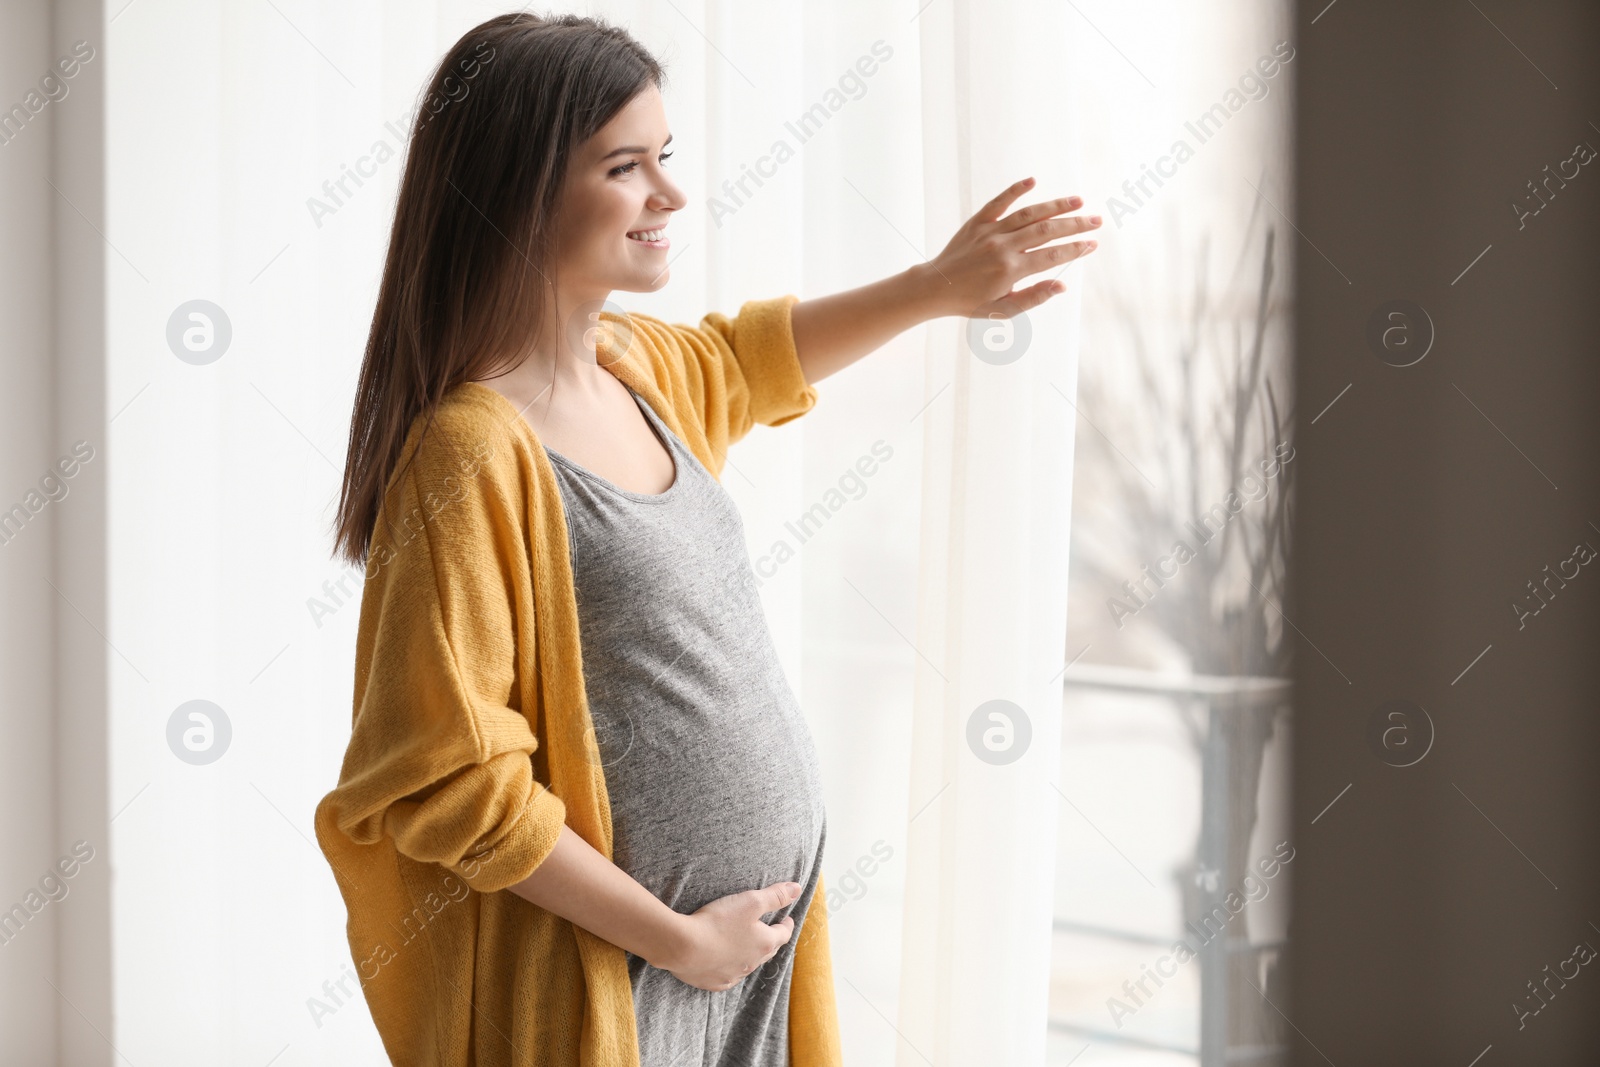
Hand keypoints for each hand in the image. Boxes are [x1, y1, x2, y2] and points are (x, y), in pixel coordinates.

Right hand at [656, 881, 800, 991]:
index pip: (783, 934)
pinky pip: (729, 976)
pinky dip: (731, 968)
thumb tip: (797, 889)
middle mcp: (752, 963)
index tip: (787, 919)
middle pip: (768, 951)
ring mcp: (734, 975)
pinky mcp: (715, 983)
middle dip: (771, 940)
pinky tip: (727, 964)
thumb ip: (775, 895)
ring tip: (749, 945)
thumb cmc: (718, 922)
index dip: (787, 924)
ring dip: (751, 955)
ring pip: (749, 965)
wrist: (683, 947)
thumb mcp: (750, 901)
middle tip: (771, 931)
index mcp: (764, 944)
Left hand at [921, 176, 1100, 319]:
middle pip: (1046, 231)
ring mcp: (989, 232)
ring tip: (1078, 201)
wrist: (935, 288)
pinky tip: (1033, 181)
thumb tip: (1061, 286)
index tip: (1093, 244)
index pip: (1051, 256)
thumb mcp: (1002, 311)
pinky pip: (998, 202)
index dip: (1075, 249)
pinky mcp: (977, 222)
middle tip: (1097, 220)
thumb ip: (1033, 298)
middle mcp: (1002, 247)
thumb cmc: (970, 303)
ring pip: (1028, 214)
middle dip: (1074, 225)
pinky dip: (1015, 190)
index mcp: (1010, 271)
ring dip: (1054, 205)